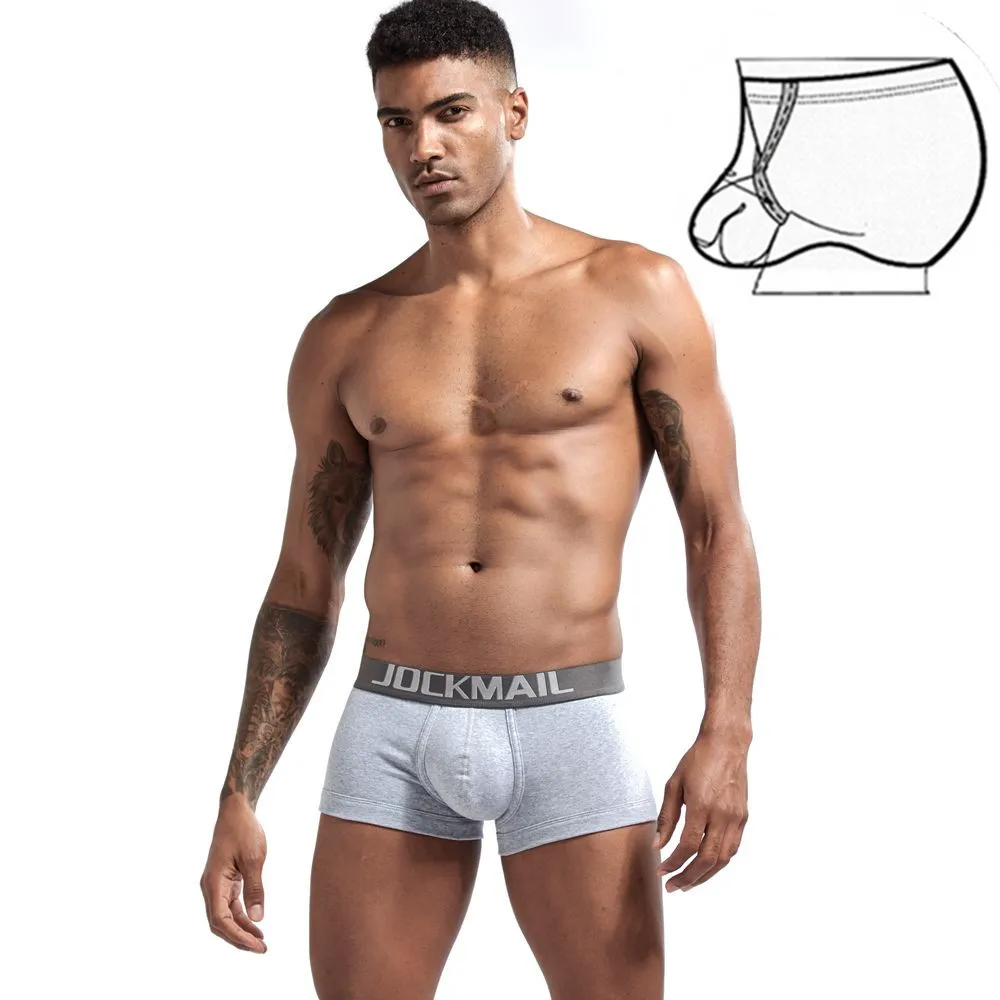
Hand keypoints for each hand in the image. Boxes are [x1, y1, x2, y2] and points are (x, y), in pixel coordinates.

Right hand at [200, 795, 268, 952]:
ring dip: (241, 930)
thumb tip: (258, 918)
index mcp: (213, 882)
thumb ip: (255, 888)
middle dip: (239, 939)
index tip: (257, 944)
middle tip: (262, 949)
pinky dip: (241, 917)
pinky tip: (256, 924)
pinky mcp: (224, 881)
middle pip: (220, 923)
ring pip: (224, 916)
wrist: (236, 810)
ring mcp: (215, 884)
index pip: (221, 919)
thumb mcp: (254, 858)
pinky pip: (229, 905)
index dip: (238, 936)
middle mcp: (210, 886)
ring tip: (261, 941)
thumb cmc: (244, 830)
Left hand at [651, 730, 748, 891]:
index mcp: (702, 805)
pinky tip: (706, 866)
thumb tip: (657, 844)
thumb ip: (667, 817)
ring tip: (688, 883)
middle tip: (673, 887)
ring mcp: (736, 818)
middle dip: (688, 877)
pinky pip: (732, 848)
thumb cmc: (697, 760)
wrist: (726, 744)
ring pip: (723, 859)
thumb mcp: (674, 784)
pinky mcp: (744, 817)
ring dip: (705, 875)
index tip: (661, 871)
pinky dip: (719, 862)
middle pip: (707, 859)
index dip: (674, 862)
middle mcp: (722, 815)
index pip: (688, 846)